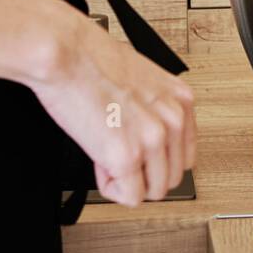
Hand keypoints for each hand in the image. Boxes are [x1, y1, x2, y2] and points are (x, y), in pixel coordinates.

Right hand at [28, 7, 196, 205]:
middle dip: (142, 172)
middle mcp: (173, 120)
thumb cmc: (93, 61)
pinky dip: (111, 188)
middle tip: (116, 152)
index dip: (156, 159)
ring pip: (154, 191)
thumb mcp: (144, 80)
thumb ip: (155, 110)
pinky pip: (129, 197)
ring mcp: (153, 139)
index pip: (185, 154)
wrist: (67, 54)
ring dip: (127, 180)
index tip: (137, 152)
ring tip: (105, 154)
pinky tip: (98, 162)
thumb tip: (148, 137)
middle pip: (172, 177)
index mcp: (182, 101)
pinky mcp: (127, 156)